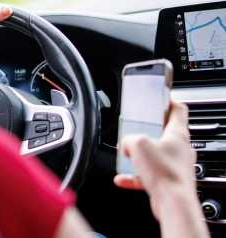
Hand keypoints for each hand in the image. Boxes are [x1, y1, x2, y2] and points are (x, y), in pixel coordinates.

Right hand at [114, 100, 196, 220]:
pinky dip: (135, 175)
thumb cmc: (164, 173)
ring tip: (126, 154)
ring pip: (155, 154)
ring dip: (139, 154)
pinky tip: (122, 177)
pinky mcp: (168, 181)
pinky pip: (148, 174)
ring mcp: (175, 165)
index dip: (167, 101)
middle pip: (164, 132)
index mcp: (178, 134)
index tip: (157, 98)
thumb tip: (126, 143)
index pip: (177, 110)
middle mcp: (180, 149)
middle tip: (134, 129)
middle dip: (146, 130)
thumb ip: (129, 138)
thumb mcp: (138, 144)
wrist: (172, 203)